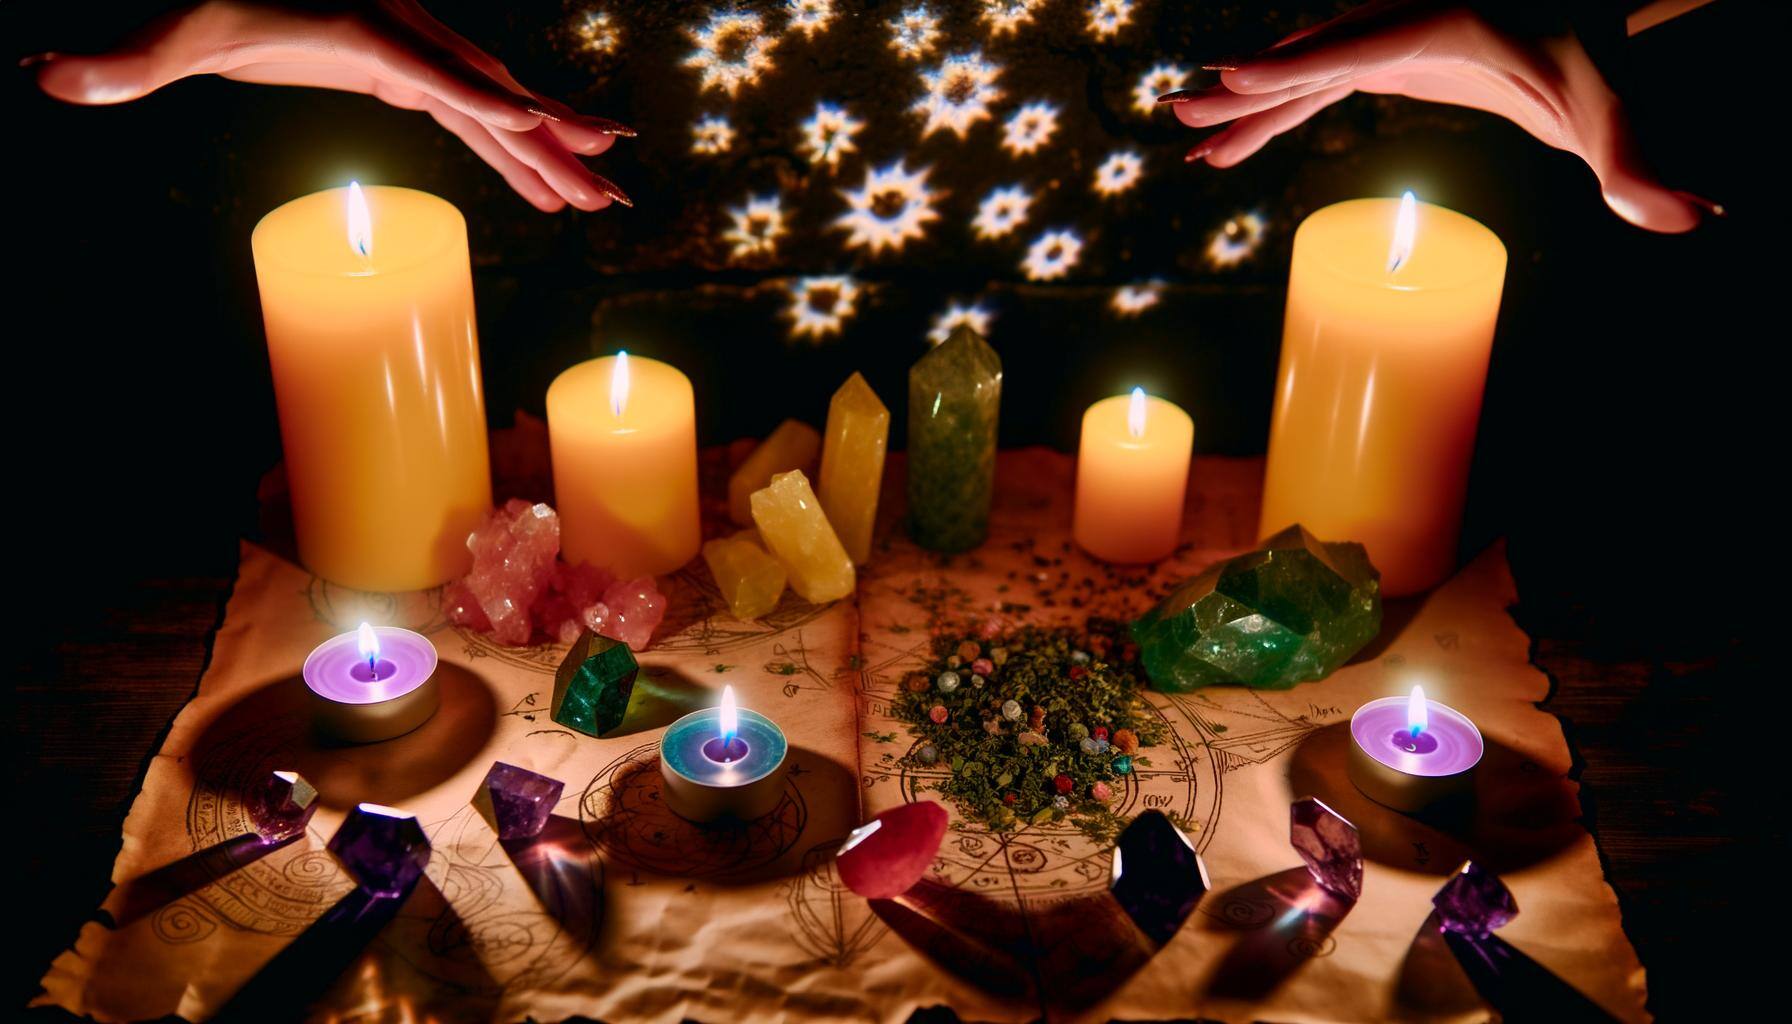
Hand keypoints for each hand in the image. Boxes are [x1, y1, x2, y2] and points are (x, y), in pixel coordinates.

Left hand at [24, 0, 630, 211]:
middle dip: (554, 138)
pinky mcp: (409, 73)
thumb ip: (123, 58)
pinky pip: (477, 121)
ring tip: (605, 202)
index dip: (484, 99)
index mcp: (364, 26)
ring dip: (552, 157)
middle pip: (494, 91)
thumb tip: (46, 74)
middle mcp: (406, 37)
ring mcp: (417, 55)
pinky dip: (519, 155)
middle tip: (610, 180)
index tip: (535, 125)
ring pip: (499, 110)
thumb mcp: (174, 29)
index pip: (432, 69)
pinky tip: (547, 189)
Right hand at [1161, 1, 1716, 232]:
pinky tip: (1232, 148)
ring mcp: (1388, 36)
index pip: (1360, 44)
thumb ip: (1641, 161)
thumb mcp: (1614, 104)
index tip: (1234, 74)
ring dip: (1246, 107)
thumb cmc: (1595, 51)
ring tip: (1186, 135)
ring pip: (1303, 69)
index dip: (1296, 63)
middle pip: (1313, 51)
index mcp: (1446, 17)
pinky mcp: (1385, 58)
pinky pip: (1314, 87)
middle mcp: (1403, 17)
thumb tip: (1690, 214)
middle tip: (1184, 109)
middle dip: (1248, 84)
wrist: (1579, 18)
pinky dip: (1271, 116)